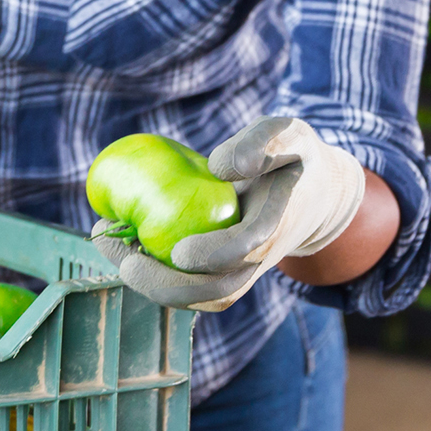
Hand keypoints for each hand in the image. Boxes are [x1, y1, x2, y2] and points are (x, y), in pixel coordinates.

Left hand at [89, 118, 365, 311]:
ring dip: (156, 287)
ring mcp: (245, 270)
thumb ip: (259, 142)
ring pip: (203, 297)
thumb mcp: (288, 132)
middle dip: (169, 285)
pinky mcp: (227, 273)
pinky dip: (158, 281)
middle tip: (126, 261)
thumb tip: (217, 166)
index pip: (249, 246)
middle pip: (219, 288)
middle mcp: (262, 256)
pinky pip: (193, 290)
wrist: (316, 195)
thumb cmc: (294, 156)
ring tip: (114, 251)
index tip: (178, 251)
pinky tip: (124, 251)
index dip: (215, 254)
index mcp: (278, 220)